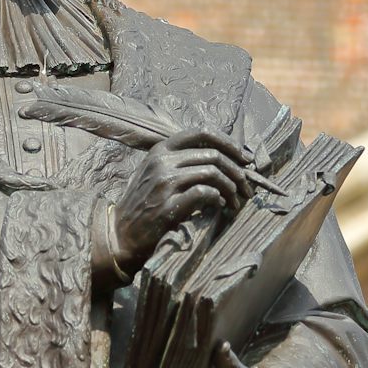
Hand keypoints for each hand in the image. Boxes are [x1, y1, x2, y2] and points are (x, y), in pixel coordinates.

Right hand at [110, 131, 253, 272]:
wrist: (121, 234)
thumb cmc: (144, 203)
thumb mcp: (157, 172)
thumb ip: (183, 161)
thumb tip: (224, 158)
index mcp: (161, 149)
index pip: (202, 133)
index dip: (229, 144)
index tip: (246, 159)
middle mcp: (162, 161)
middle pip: (213, 156)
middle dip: (237, 172)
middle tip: (246, 188)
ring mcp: (163, 182)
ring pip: (212, 174)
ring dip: (231, 188)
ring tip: (236, 201)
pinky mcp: (168, 205)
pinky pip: (204, 193)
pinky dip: (218, 199)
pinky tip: (220, 207)